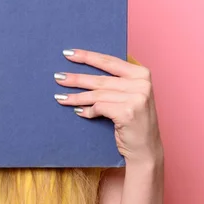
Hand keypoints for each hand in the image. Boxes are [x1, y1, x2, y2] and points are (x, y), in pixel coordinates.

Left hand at [54, 49, 162, 165]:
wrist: (146, 149)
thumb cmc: (134, 121)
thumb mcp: (130, 96)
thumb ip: (116, 82)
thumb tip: (84, 71)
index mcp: (142, 74)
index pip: (109, 61)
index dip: (87, 56)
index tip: (69, 54)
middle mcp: (141, 84)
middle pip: (100, 79)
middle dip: (76, 78)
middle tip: (58, 77)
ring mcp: (136, 98)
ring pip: (97, 94)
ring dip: (76, 97)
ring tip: (60, 97)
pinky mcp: (127, 112)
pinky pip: (99, 108)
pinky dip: (87, 111)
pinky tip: (79, 112)